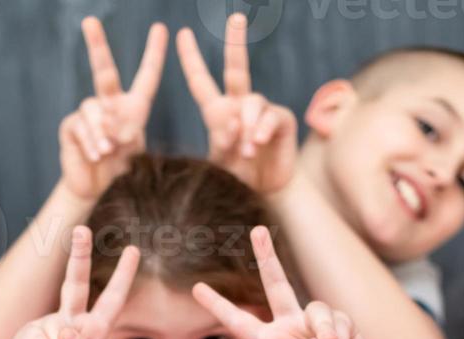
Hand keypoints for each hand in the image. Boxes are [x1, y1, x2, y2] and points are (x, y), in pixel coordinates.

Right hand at [1, 228, 139, 338]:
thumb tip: (66, 332)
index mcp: (90, 327)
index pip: (110, 300)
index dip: (122, 276)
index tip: (133, 250)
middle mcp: (67, 320)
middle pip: (73, 283)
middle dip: (78, 255)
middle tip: (81, 229)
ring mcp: (45, 326)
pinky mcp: (25, 338)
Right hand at [58, 18, 167, 200]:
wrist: (97, 193)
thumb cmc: (122, 174)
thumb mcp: (135, 156)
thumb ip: (130, 138)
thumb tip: (110, 131)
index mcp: (133, 109)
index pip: (146, 78)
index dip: (153, 54)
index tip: (160, 29)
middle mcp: (109, 105)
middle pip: (104, 70)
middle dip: (96, 44)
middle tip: (89, 22)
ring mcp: (88, 114)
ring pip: (93, 109)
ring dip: (102, 132)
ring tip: (108, 152)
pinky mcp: (72, 126)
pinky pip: (81, 126)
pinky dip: (91, 142)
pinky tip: (96, 156)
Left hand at [177, 13, 296, 194]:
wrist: (266, 195)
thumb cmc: (238, 181)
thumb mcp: (220, 165)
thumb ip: (222, 143)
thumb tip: (234, 123)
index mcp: (218, 114)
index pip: (201, 82)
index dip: (191, 59)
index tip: (182, 34)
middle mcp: (240, 106)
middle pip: (236, 68)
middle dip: (236, 42)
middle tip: (236, 18)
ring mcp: (261, 112)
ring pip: (252, 101)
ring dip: (248, 125)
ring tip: (246, 150)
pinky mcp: (281, 120)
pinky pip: (270, 115)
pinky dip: (262, 129)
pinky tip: (258, 142)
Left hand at [192, 227, 381, 338]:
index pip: (240, 323)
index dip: (219, 306)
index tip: (196, 288)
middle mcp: (290, 328)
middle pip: (277, 285)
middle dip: (268, 256)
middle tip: (258, 230)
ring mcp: (315, 324)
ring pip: (316, 309)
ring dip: (322, 329)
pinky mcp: (342, 324)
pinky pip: (339, 322)